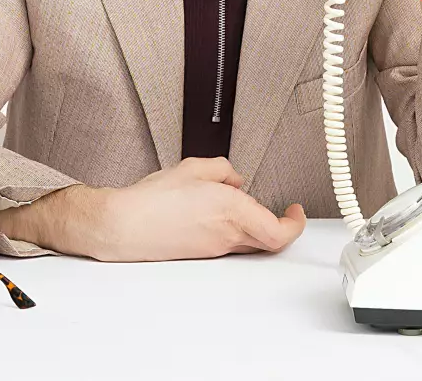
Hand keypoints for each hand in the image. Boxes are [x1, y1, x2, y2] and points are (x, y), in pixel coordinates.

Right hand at [92, 157, 305, 261]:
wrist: (125, 226)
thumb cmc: (153, 200)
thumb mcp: (193, 167)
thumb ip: (222, 169)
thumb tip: (234, 179)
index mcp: (232, 211)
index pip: (279, 231)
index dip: (295, 224)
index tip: (296, 211)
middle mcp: (228, 235)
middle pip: (270, 240)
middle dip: (279, 224)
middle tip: (282, 211)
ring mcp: (215, 248)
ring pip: (250, 242)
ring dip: (255, 225)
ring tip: (240, 203)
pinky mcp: (202, 254)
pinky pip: (230, 243)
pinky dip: (233, 229)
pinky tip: (215, 213)